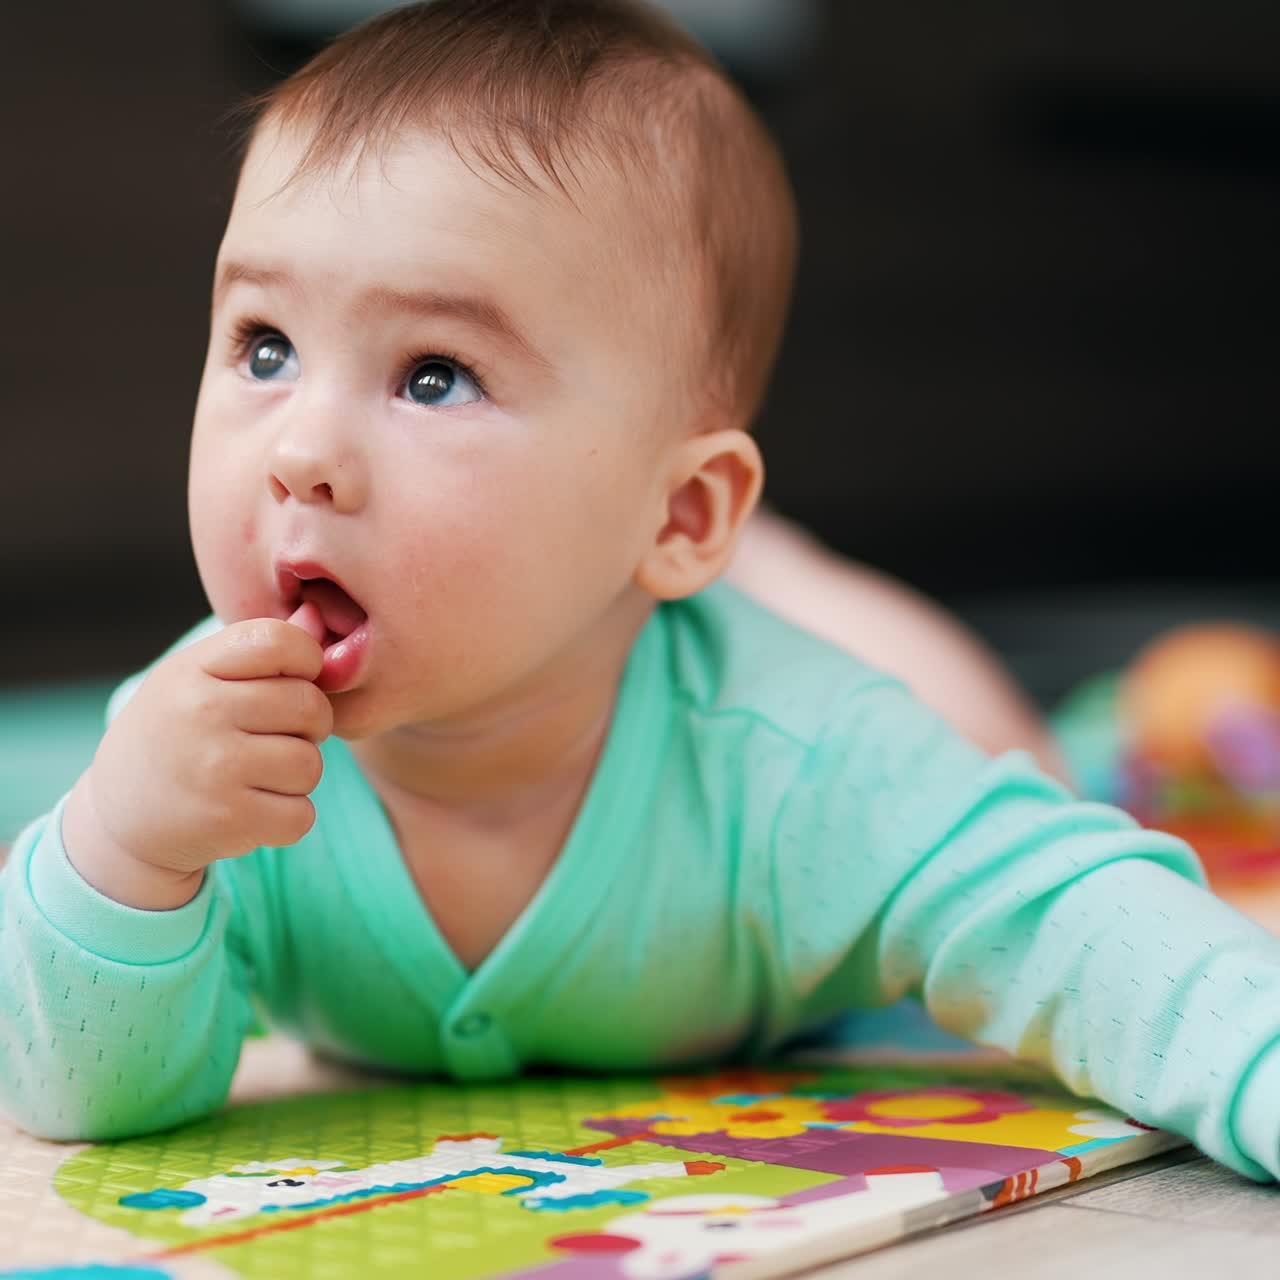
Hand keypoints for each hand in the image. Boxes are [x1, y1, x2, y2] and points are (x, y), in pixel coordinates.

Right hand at [63, 608, 332, 908]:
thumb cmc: (176, 736)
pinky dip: (289, 818)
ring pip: (310, 763)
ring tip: (261, 775)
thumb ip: (262, 650)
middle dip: (310, 725)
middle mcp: (201, 712)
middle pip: (310, 705)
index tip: (294, 681)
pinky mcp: (228, 819)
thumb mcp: (200, 680)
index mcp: (193, 669)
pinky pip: (301, 815)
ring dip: (298, 776)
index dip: (306, 660)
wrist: (118, 821)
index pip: (281, 641)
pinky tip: (256, 809)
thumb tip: (317, 616)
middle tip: (279, 737)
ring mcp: (214, 767)